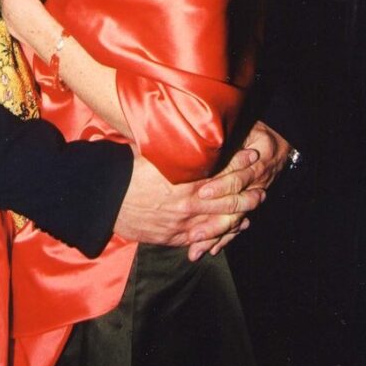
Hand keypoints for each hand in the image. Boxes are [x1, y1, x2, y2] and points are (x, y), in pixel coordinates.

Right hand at [114, 150, 264, 258]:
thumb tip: (180, 127)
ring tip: (252, 209)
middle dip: (246, 192)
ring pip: (220, 221)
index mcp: (183, 178)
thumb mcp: (148, 152)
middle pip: (226, 198)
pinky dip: (221, 234)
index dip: (238, 161)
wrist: (105, 202)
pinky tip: (232, 229)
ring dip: (239, 214)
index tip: (252, 154)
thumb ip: (169, 146)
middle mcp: (187, 202)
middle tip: (261, 188)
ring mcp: (182, 223)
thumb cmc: (125, 173)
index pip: (219, 169)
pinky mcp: (174, 237)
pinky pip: (204, 238)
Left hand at [190, 120, 291, 257]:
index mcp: (255, 164)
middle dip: (213, 222)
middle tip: (194, 233)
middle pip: (234, 207)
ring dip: (215, 236)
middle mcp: (255, 186)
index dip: (221, 185)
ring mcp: (252, 198)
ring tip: (196, 250)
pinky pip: (238, 225)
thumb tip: (208, 137)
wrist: (280, 145)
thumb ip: (231, 138)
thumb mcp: (248, 130)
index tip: (202, 194)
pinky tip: (212, 249)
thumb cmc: (257, 133)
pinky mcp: (249, 206)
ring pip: (234, 221)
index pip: (236, 177)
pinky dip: (226, 238)